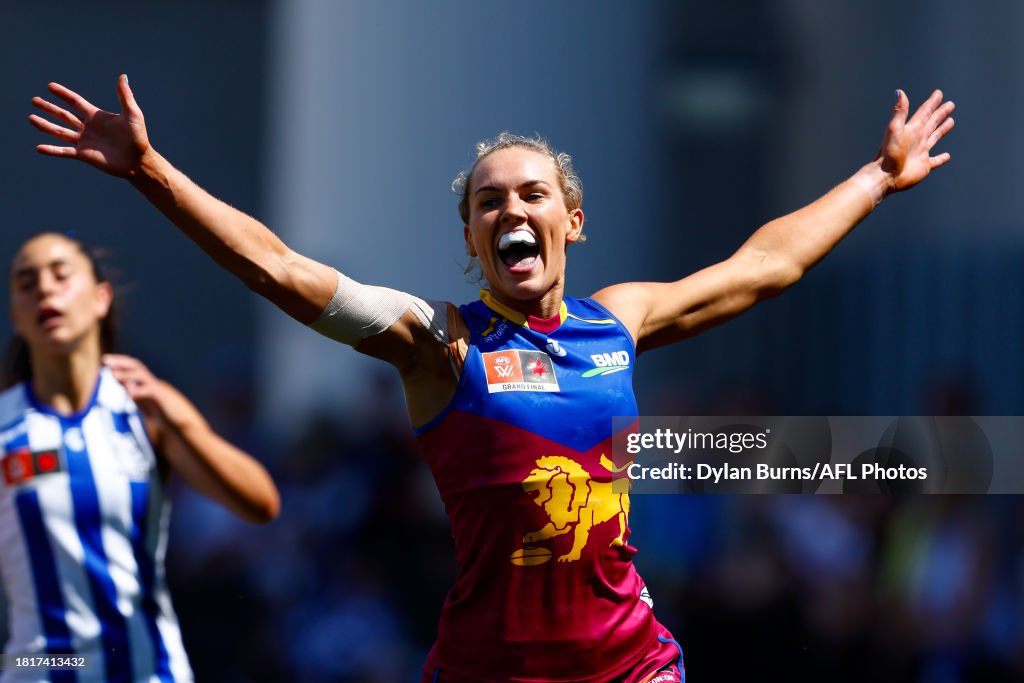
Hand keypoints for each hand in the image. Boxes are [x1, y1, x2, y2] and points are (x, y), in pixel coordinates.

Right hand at [30, 75, 150, 177]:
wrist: (139, 161)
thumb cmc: (138, 138)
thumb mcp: (132, 114)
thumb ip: (125, 96)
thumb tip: (123, 76)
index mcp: (97, 116)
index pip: (75, 102)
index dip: (63, 94)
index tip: (50, 86)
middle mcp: (88, 128)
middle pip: (63, 115)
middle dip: (49, 108)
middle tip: (34, 100)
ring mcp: (85, 141)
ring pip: (60, 132)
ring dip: (45, 125)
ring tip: (31, 118)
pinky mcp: (84, 155)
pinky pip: (64, 151)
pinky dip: (52, 150)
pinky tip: (39, 147)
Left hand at [103, 353, 189, 428]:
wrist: (185, 424)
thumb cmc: (167, 416)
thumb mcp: (149, 405)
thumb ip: (137, 395)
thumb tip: (126, 386)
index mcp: (148, 384)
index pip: (133, 369)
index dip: (120, 365)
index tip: (107, 362)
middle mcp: (153, 383)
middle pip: (137, 366)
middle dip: (121, 362)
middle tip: (106, 359)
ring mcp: (160, 389)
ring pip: (143, 376)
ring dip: (127, 374)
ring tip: (114, 374)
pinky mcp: (164, 398)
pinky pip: (150, 391)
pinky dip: (139, 390)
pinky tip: (129, 391)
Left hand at [877, 89, 954, 193]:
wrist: (885, 176)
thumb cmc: (888, 153)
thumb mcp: (894, 129)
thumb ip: (899, 111)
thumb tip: (899, 91)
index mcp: (911, 129)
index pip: (924, 112)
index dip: (932, 103)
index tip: (939, 93)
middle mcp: (917, 139)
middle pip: (931, 122)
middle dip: (940, 113)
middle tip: (950, 104)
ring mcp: (920, 152)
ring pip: (934, 137)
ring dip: (942, 129)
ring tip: (950, 121)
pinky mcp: (924, 165)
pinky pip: (935, 161)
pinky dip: (942, 158)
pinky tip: (947, 156)